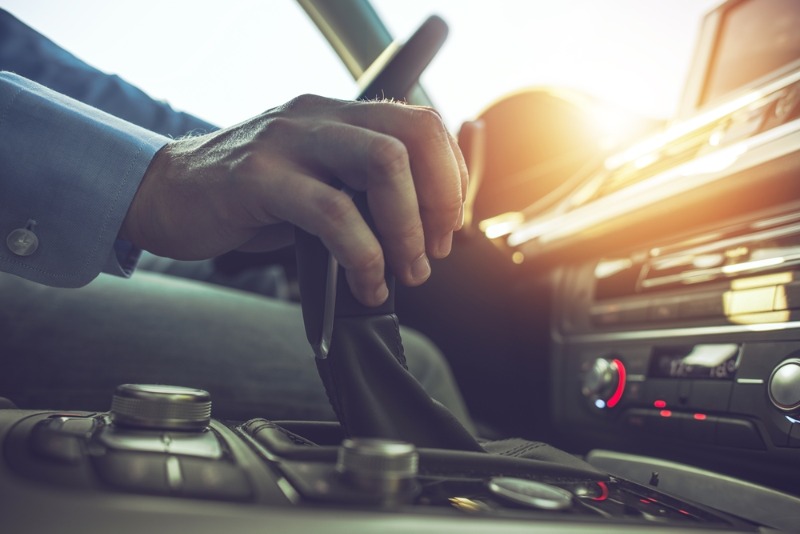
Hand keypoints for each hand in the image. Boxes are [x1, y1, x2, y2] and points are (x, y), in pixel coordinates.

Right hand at [121, 94, 467, 305]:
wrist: (165, 194)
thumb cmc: (245, 197)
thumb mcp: (313, 183)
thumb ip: (359, 193)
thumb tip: (415, 230)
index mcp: (338, 116)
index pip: (421, 124)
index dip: (449, 178)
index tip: (446, 226)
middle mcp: (319, 117)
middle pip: (413, 137)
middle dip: (439, 201)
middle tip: (433, 250)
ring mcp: (288, 141)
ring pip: (382, 166)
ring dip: (407, 229)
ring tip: (408, 271)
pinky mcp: (258, 177)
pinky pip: (332, 214)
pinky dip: (363, 256)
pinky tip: (365, 283)